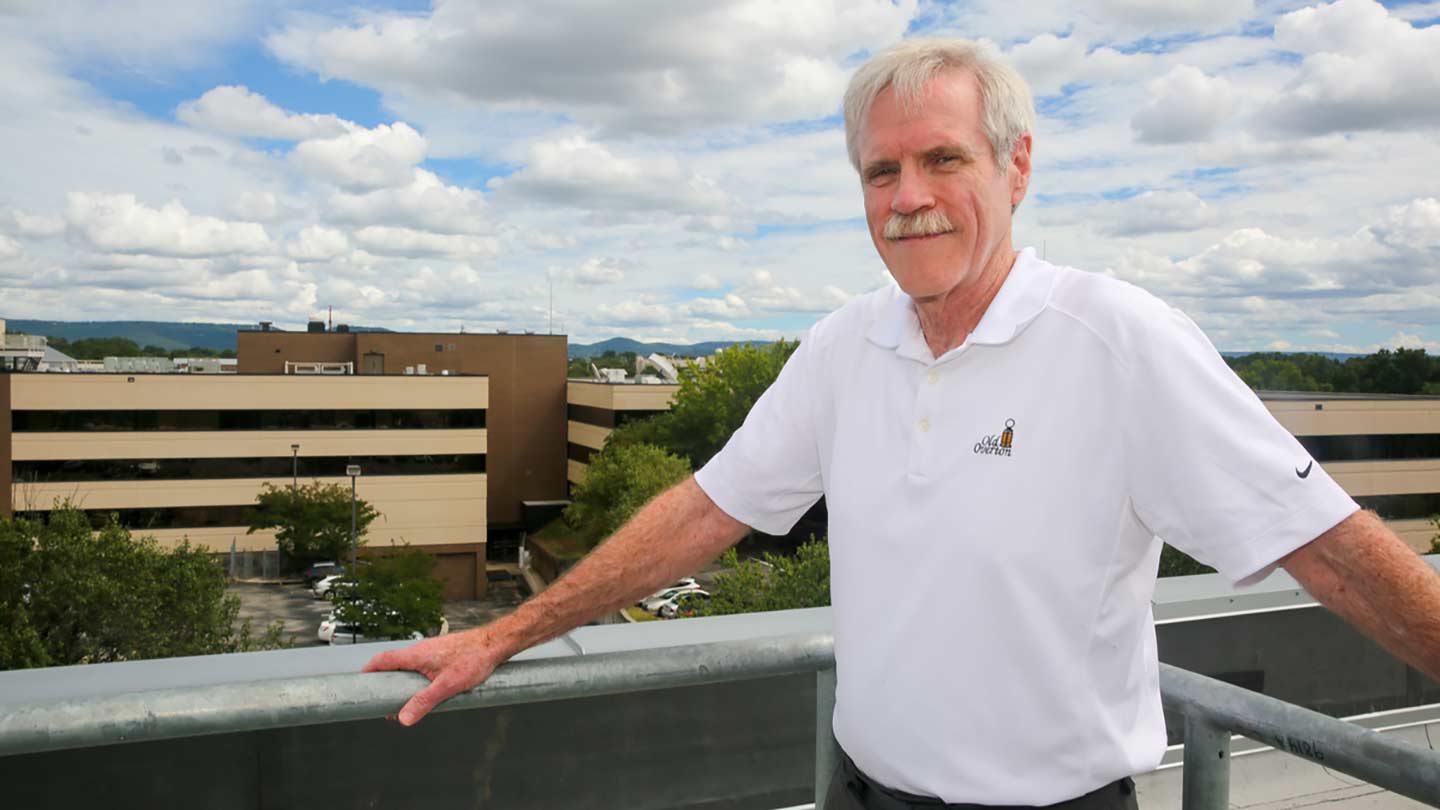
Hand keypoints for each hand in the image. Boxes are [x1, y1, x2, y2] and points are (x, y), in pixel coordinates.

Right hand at [363, 629, 503, 725]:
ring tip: (405, 701)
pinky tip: (427, 691)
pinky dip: (416, 678)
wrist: (494, 643)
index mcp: (416, 655)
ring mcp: (431, 650)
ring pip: (408, 666)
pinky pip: (421, 665)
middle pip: (393, 664)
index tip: (361, 684)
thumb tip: (403, 718)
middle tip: (385, 702)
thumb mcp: (447, 686)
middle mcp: (421, 650)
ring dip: (402, 682)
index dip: (368, 671)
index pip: (383, 660)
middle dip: (385, 682)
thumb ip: (424, 702)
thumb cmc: (473, 659)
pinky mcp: (442, 653)